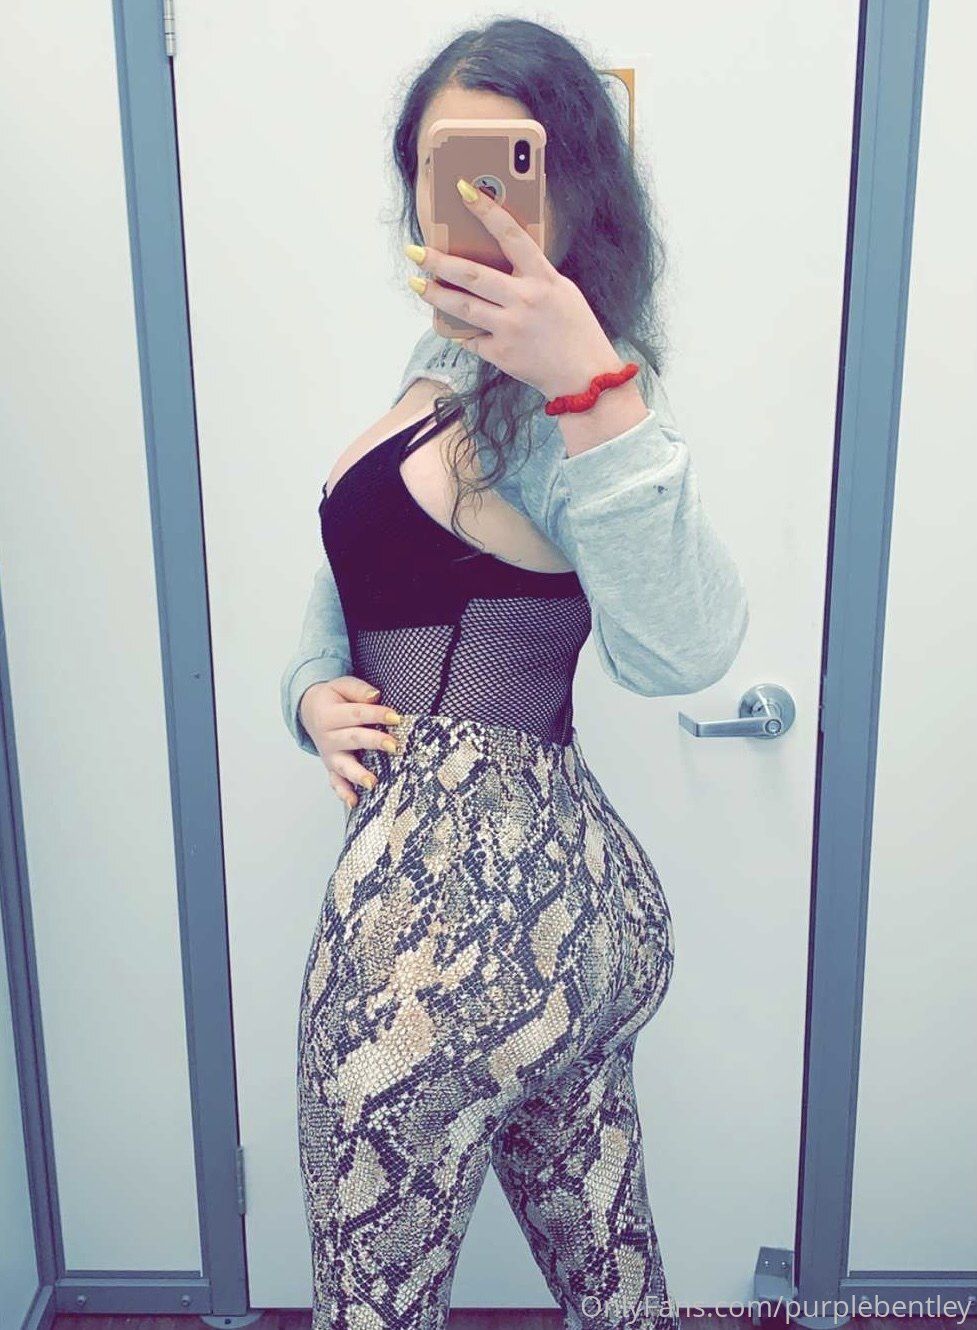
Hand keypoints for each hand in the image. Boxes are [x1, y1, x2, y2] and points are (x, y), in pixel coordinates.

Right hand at [298, 676, 401, 808]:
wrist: (310, 711)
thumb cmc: (334, 699)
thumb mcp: (342, 686)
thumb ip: (358, 690)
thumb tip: (375, 696)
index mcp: (330, 714)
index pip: (357, 714)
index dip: (377, 714)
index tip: (396, 717)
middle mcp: (328, 736)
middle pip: (353, 739)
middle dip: (373, 742)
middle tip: (393, 746)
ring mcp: (330, 755)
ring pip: (344, 766)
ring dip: (358, 774)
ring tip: (372, 782)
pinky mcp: (331, 768)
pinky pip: (336, 783)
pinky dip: (344, 793)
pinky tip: (354, 802)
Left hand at [405, 177, 626, 400]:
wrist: (586, 378)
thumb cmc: (576, 331)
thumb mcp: (562, 292)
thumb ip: (533, 277)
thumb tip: (495, 264)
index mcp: (544, 279)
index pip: (511, 235)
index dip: (486, 209)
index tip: (464, 189)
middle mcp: (525, 300)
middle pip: (472, 274)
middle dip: (438, 261)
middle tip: (414, 250)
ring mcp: (511, 328)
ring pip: (462, 306)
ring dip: (435, 294)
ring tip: (416, 284)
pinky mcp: (502, 354)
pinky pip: (472, 339)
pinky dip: (463, 332)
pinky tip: (453, 327)